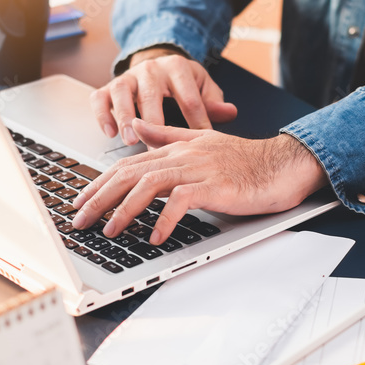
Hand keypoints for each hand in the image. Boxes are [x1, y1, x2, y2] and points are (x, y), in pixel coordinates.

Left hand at [71, 119, 327, 243]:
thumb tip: (136, 128)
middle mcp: (183, 156)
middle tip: (80, 221)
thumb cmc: (246, 159)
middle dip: (100, 198)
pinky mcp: (216, 186)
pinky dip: (166, 219)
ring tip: (110, 231)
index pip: (127, 164)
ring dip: (125, 210)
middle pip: (130, 174)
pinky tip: (155, 236)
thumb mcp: (201, 142)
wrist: (284, 163)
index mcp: (177, 149)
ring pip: (150, 184)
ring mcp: (199, 169)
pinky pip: (183, 201)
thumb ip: (167, 137)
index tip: (81, 202)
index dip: (100, 184)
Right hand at [90, 47, 237, 145]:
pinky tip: (109, 133)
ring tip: (129, 140)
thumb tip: (230, 112)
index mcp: (177, 68)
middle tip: (157, 146)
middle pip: (151, 94)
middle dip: (154, 121)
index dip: (196, 122)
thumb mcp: (202, 87)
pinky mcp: (108, 86)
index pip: (189, 97)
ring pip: (121, 92)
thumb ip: (214, 101)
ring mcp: (127, 77)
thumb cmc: (182, 83)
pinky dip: (102, 114)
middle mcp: (150, 69)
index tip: (199, 145)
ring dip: (124, 116)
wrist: (157, 65)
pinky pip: (99, 97)